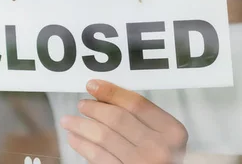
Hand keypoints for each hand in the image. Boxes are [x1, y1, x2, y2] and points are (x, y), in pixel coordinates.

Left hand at [60, 80, 187, 163]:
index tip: (92, 85)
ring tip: (69, 121)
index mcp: (172, 131)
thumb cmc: (164, 158)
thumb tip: (105, 96)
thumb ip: (144, 119)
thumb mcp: (165, 137)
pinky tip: (75, 139)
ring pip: (104, 137)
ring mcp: (141, 163)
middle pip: (118, 119)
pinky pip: (98, 157)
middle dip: (94, 109)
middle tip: (81, 104)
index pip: (137, 104)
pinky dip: (83, 145)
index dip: (112, 92)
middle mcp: (159, 148)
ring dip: (82, 126)